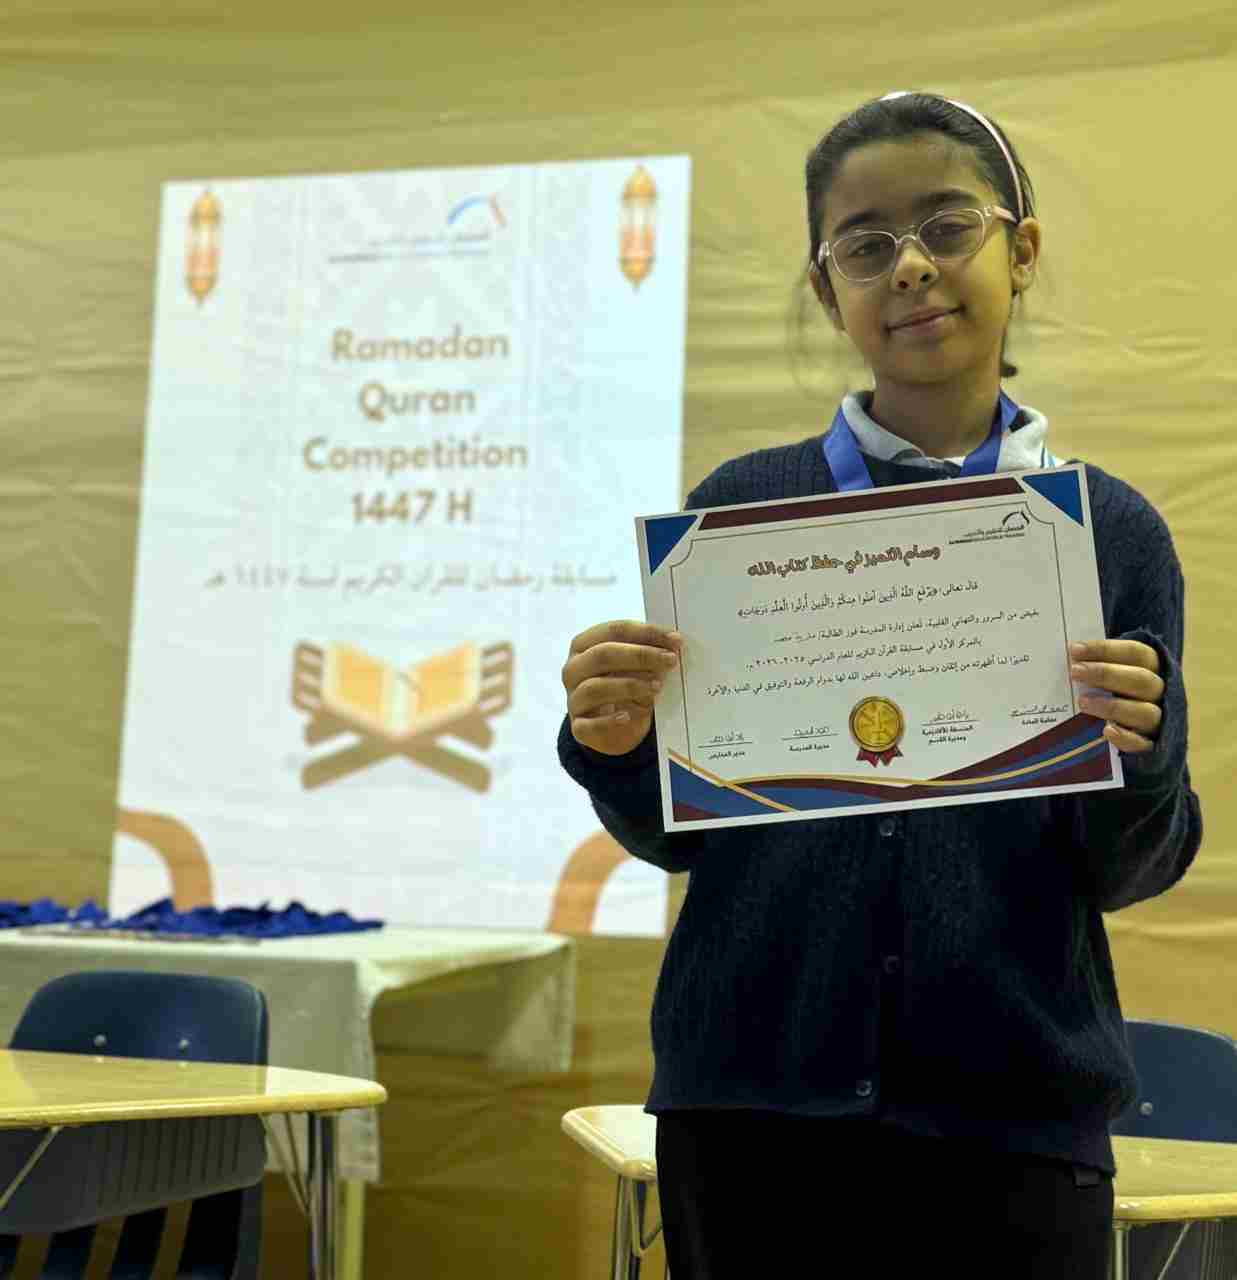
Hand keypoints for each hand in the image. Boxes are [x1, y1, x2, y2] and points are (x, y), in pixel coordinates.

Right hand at [563, 621, 680, 755]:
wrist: (611, 728)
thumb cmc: (622, 687)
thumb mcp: (634, 667)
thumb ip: (647, 654)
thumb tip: (673, 644)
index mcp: (584, 644)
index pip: (614, 631)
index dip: (646, 633)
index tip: (675, 640)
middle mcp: (573, 669)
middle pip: (602, 655)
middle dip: (640, 656)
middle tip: (670, 660)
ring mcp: (573, 698)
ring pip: (595, 688)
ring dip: (629, 685)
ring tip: (657, 687)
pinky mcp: (578, 727)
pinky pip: (589, 724)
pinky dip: (608, 721)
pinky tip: (627, 717)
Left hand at [1070, 639, 1163, 753]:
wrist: (1143, 730)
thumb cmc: (1119, 691)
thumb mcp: (1113, 674)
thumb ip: (1098, 665)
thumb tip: (1069, 657)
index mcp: (1152, 668)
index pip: (1135, 653)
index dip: (1106, 649)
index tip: (1075, 650)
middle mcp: (1160, 692)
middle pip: (1141, 680)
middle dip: (1106, 673)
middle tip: (1074, 672)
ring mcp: (1159, 719)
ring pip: (1145, 712)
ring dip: (1112, 706)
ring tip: (1082, 702)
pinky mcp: (1152, 745)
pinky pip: (1144, 744)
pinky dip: (1126, 738)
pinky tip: (1107, 731)